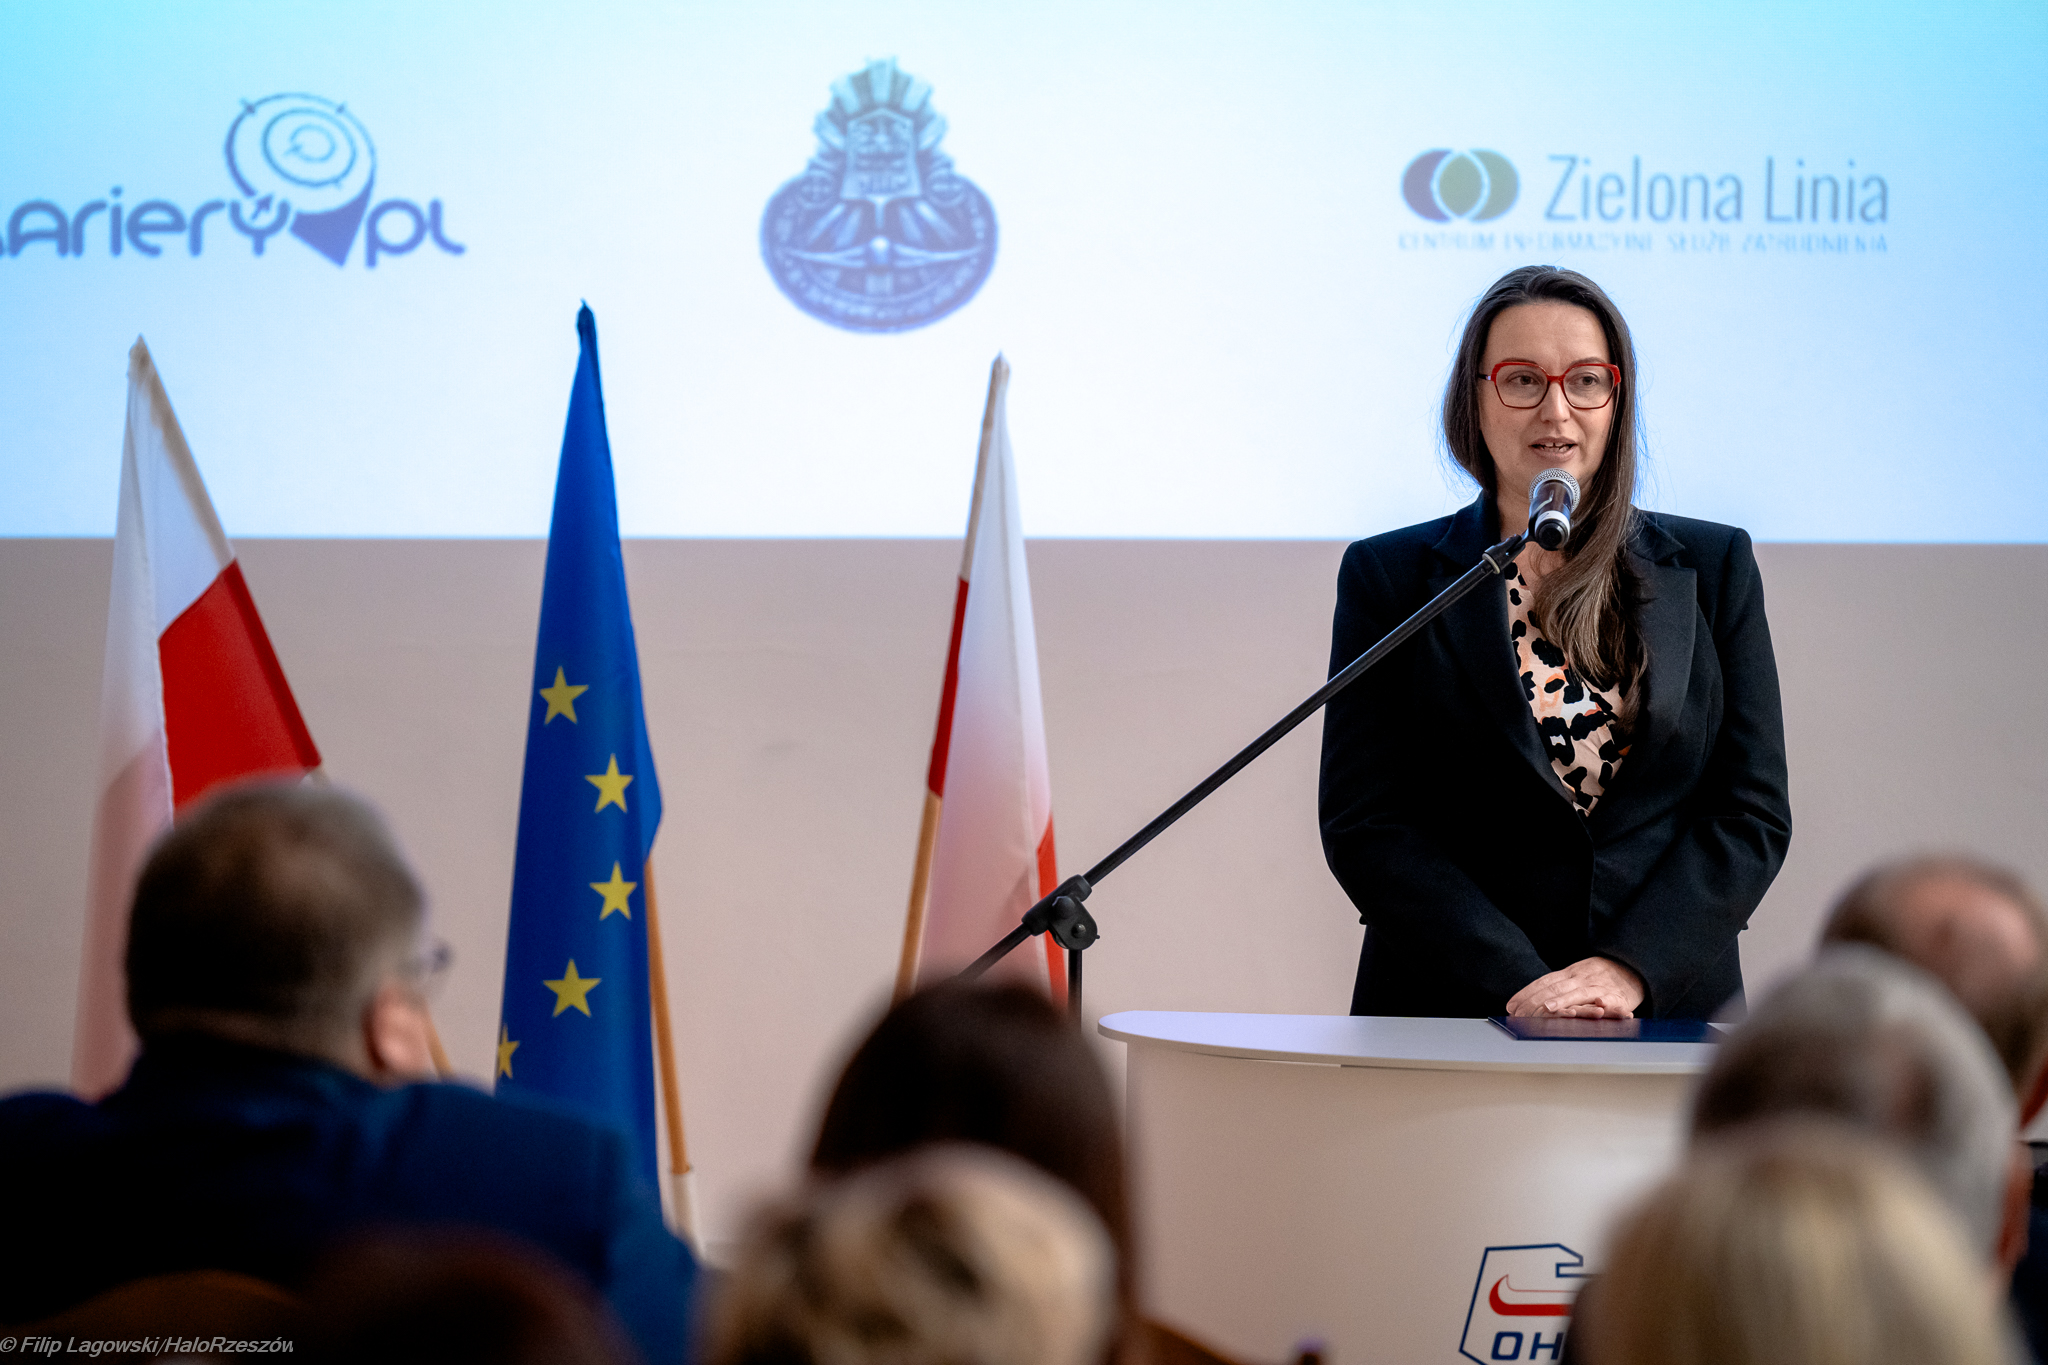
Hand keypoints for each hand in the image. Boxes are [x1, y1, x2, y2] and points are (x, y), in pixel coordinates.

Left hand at [1506, 957, 1644, 1018]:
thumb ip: (1555, 987)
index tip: (1512, 1006)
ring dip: (1564, 1000)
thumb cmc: (1599, 977)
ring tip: (1549, 1008)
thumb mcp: (1575, 977)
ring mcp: (1598, 986)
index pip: (1544, 982)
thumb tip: (1525, 1003)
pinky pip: (1612, 999)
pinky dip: (1606, 1002)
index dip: (1527, 993)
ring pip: (1579, 993)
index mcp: (1569, 974)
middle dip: (1537, 1000)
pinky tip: (1599, 1005)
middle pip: (1556, 988)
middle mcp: (1581, 978)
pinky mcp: (1618, 995)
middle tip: (1522, 1012)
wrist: (1631, 967)